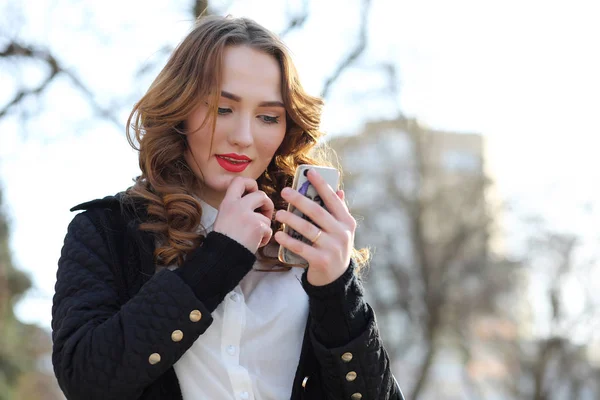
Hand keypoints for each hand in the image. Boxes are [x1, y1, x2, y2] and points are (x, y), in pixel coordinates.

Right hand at [213, 177, 273, 252]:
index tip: (253, 192)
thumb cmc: (224, 241)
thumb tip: (255, 202)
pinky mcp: (257, 226)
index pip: (239, 181)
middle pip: (261, 194)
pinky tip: (256, 243)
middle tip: (264, 215)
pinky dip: (265, 238)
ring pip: (267, 216)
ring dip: (264, 226)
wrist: (223, 256)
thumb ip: (237, 207)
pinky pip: (269, 230)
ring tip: (255, 236)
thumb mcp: (224, 217)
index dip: (250, 184)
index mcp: (228, 202)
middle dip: (267, 204)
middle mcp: (238, 206)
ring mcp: (248, 216)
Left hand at [274, 169, 355, 285]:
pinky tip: (278, 234)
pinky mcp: (322, 260)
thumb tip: (339, 189)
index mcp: (347, 222)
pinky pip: (301, 247)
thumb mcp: (342, 230)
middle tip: (284, 191)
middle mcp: (342, 233)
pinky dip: (288, 241)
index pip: (333, 199)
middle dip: (299, 200)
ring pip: (308, 229)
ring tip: (278, 213)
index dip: (321, 184)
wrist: (336, 278)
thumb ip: (339, 211)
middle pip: (317, 212)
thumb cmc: (335, 248)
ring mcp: (332, 247)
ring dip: (291, 219)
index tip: (309, 172)